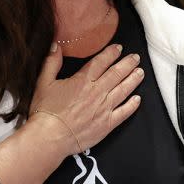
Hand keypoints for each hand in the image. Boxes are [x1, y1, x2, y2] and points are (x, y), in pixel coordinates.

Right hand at [29, 43, 143, 155]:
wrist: (50, 137)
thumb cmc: (45, 112)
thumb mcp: (43, 83)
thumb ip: (51, 63)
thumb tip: (56, 46)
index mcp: (82, 81)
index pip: (101, 62)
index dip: (111, 53)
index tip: (119, 48)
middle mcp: (97, 92)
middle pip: (116, 73)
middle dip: (128, 64)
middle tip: (136, 58)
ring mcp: (104, 108)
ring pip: (123, 90)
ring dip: (133, 80)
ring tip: (140, 72)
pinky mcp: (107, 124)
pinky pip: (124, 112)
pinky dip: (132, 105)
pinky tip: (137, 99)